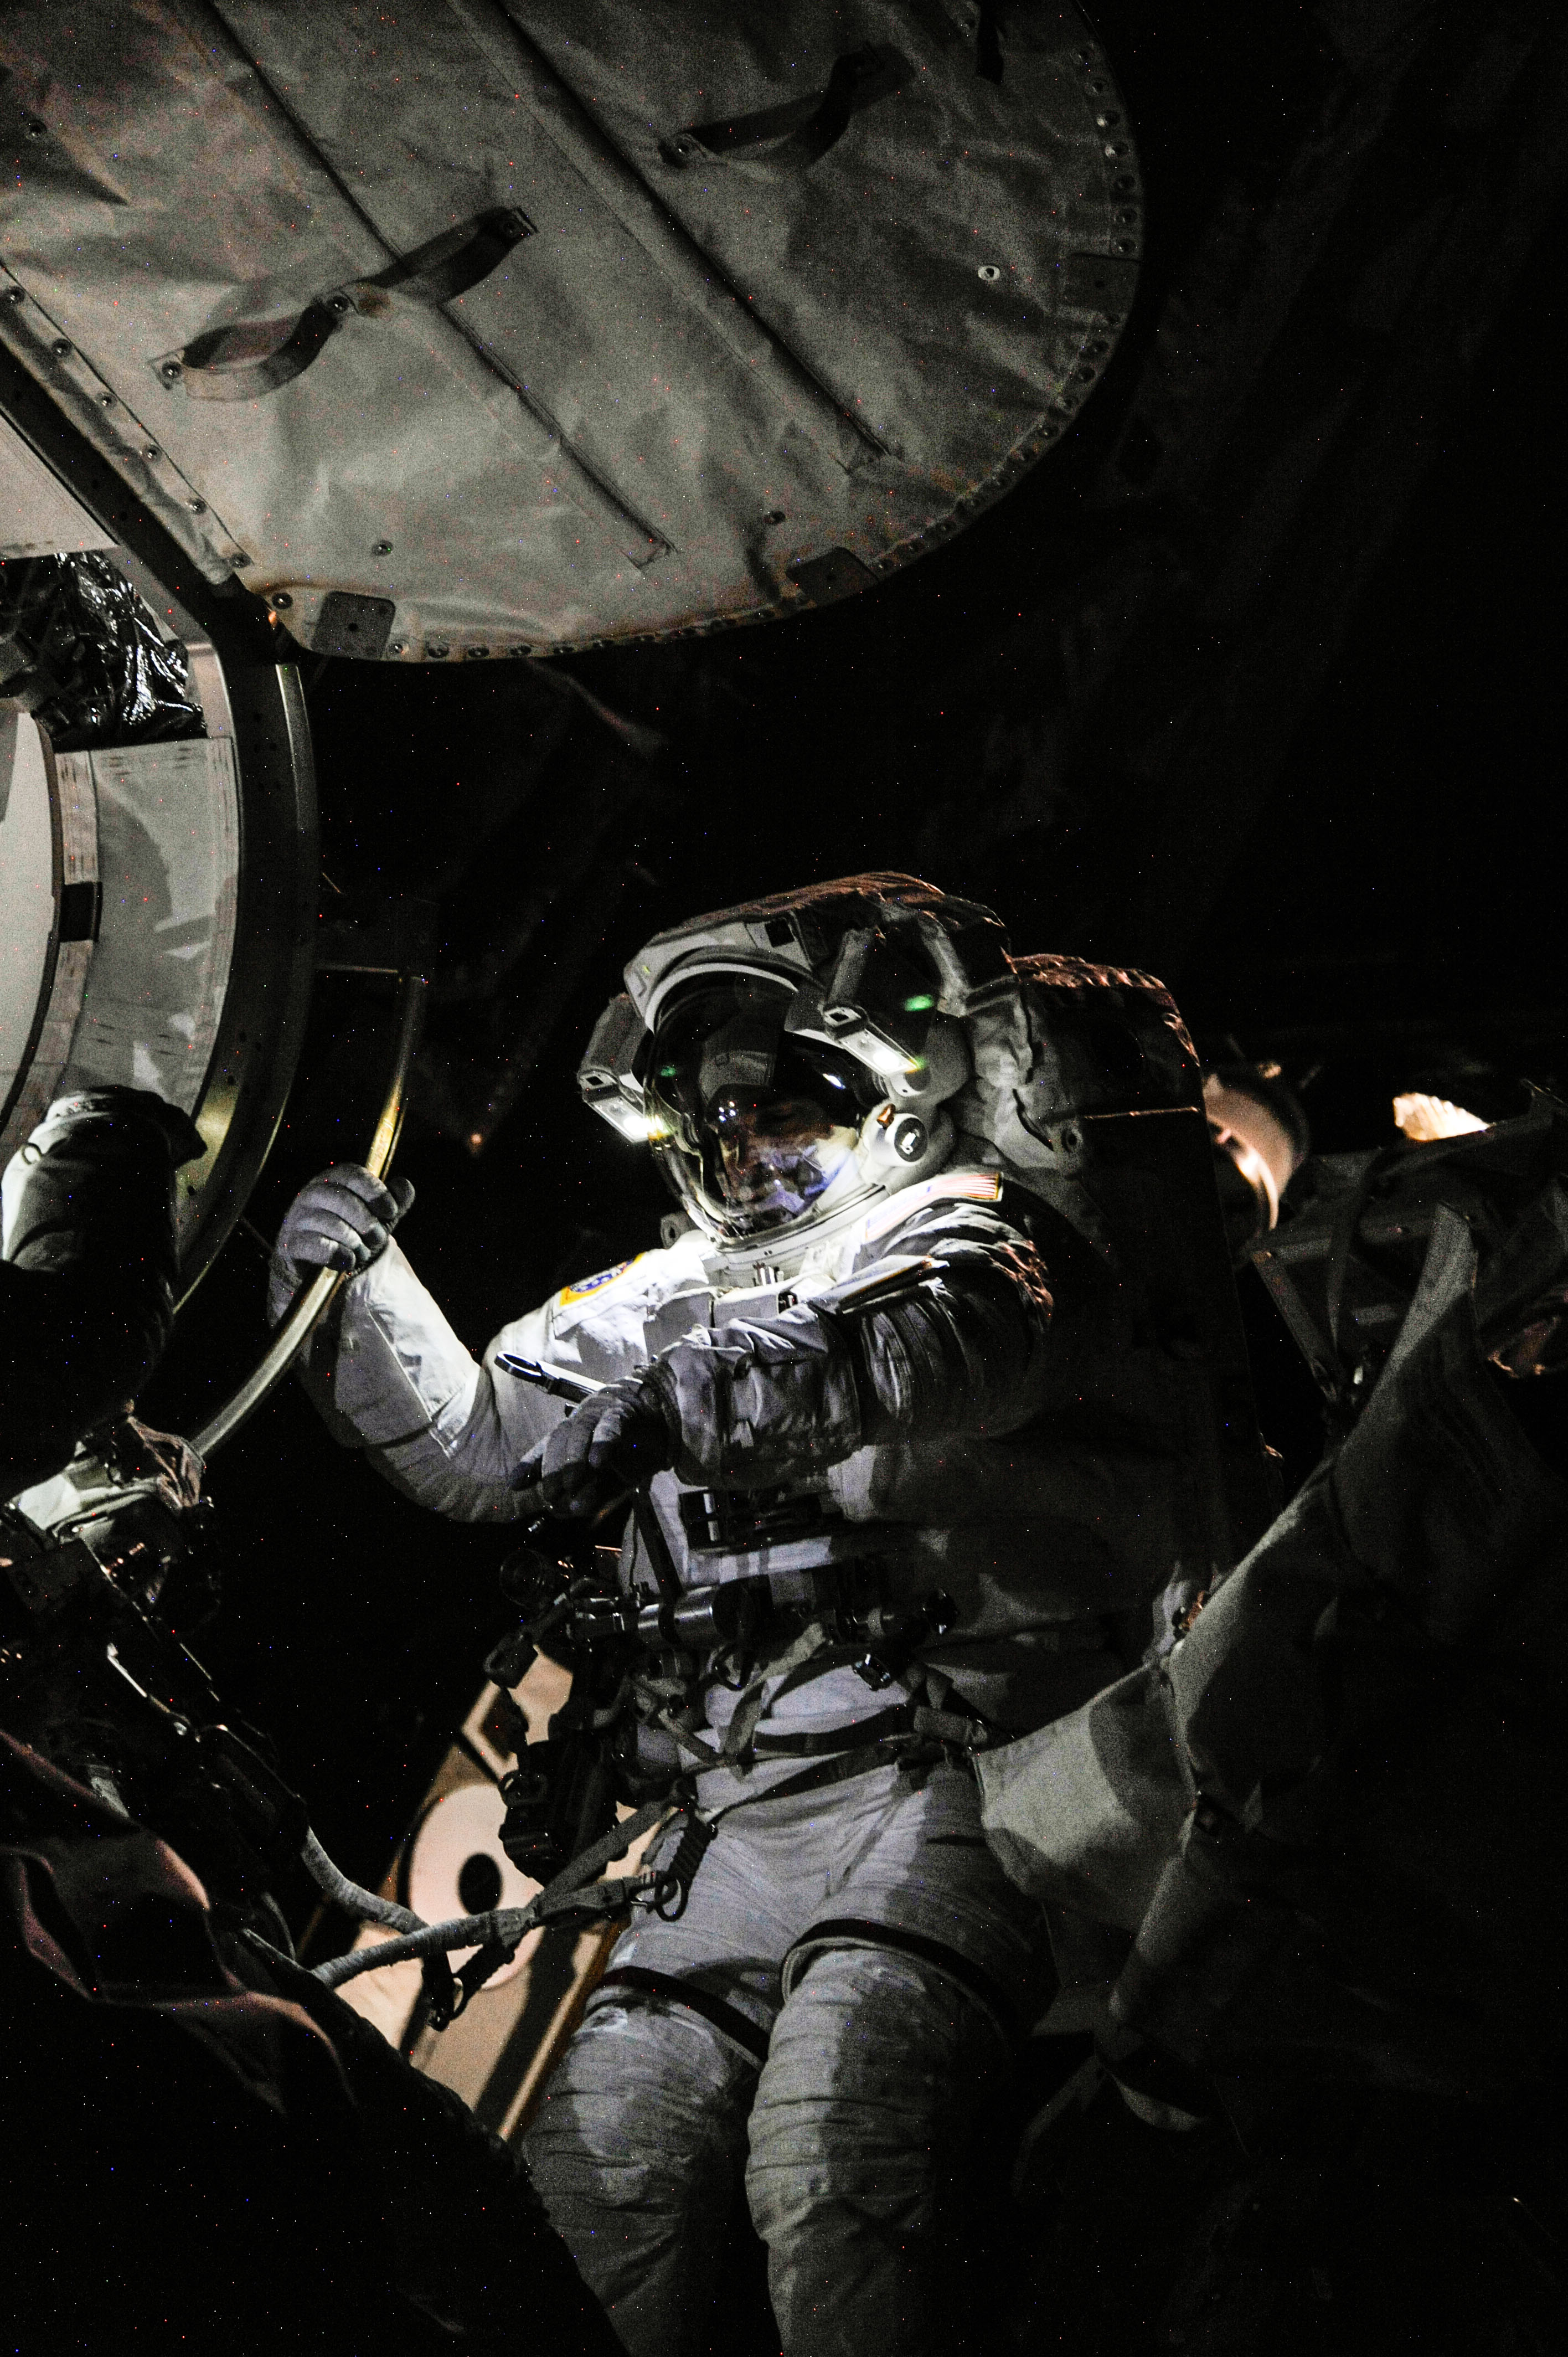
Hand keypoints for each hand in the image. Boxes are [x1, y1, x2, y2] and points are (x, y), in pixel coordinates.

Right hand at [269, 1164, 414, 1320]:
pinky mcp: (290, 1244)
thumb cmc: (351, 1234)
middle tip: (377, 1238)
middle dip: (366, 1221)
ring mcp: (297, 1219)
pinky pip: (315, 1245)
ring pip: (329, 1223)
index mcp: (331, 1181)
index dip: (374, 1191)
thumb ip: (394, 1201)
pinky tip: (347, 1262)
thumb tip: (404, 1187)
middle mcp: (310, 1194)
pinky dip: (337, 1255)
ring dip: (354, 1242)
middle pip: (340, 1198)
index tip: (390, 1211)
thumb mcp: (377, 1217)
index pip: (351, 1174)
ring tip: (362, 1253)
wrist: (322, 1269)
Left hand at [510, 1380, 673, 1518]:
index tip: (516, 1485)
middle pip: (558, 1439)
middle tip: (553, 1496)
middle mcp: (582, 1421)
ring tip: (570, 1484)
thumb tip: (565, 1511)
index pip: (546, 1447)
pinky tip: (598, 1462)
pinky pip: (610, 1427)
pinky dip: (602, 1443)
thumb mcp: (607, 1481)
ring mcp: (601, 1415)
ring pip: (579, 1431)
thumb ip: (587, 1494)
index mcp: (574, 1435)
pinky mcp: (622, 1414)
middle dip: (552, 1469)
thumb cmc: (633, 1452)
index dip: (530, 1465)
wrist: (664, 1421)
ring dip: (572, 1459)